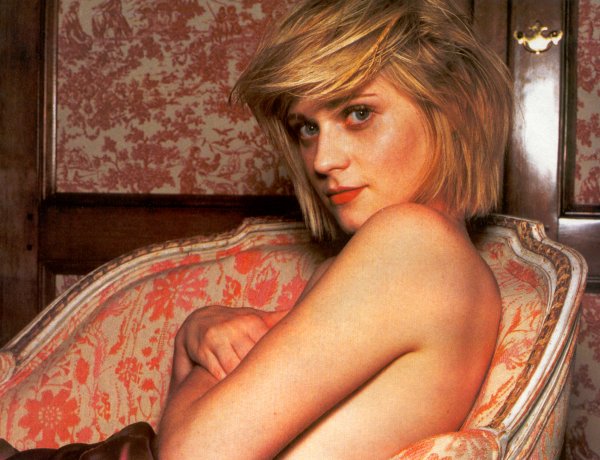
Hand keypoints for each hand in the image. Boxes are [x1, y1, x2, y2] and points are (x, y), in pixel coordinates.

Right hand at [172, 305, 288, 383]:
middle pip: (254, 359)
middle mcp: (235, 328)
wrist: (196, 323)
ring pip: (236, 368)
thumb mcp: (252, 318)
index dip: (276, 364)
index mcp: (251, 322)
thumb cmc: (233, 325)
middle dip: (262, 375)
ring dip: (244, 382)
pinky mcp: (203, 351)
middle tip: (272, 389)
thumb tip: (300, 313)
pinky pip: (218, 373)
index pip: (269, 347)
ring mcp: (218, 339)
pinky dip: (226, 383)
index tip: (286, 377)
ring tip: (255, 394)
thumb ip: (275, 320)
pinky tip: (234, 392)